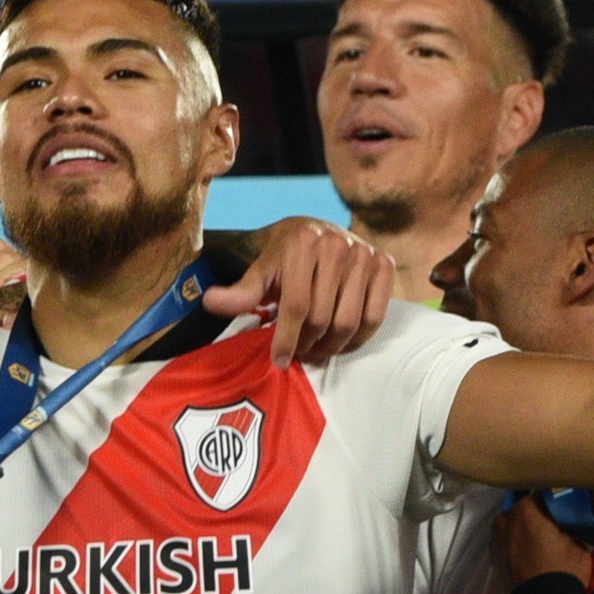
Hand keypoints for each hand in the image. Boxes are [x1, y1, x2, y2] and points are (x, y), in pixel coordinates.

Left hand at [206, 220, 391, 365]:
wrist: (316, 232)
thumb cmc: (283, 256)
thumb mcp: (259, 270)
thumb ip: (241, 291)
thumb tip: (209, 302)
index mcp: (302, 243)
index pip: (296, 305)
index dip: (287, 339)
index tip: (280, 360)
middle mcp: (338, 244)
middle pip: (323, 317)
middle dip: (307, 343)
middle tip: (298, 352)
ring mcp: (364, 254)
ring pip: (349, 321)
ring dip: (331, 345)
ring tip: (316, 349)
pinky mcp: (384, 265)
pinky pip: (375, 316)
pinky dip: (358, 338)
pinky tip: (341, 342)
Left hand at [499, 494, 593, 585]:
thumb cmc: (562, 568)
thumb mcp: (576, 541)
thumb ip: (565, 522)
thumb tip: (562, 518)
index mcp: (526, 510)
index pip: (541, 494)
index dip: (553, 499)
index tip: (563, 506)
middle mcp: (504, 519)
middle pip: (522, 509)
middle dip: (535, 514)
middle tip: (551, 524)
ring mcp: (495, 539)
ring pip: (510, 526)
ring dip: (522, 529)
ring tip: (539, 540)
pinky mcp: (493, 557)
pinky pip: (505, 542)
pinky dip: (514, 543)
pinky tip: (528, 552)